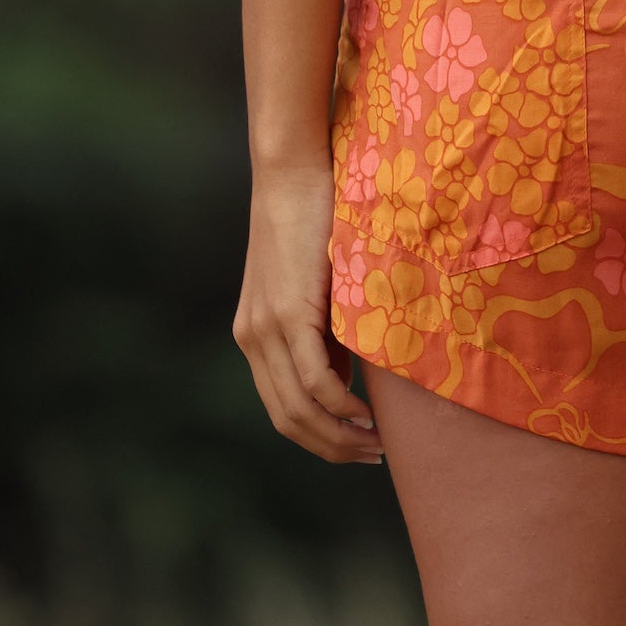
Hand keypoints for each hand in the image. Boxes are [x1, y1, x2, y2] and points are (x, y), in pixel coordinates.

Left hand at [233, 162, 381, 463]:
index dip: (318, 438)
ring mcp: (266, 327)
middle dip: (330, 448)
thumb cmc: (315, 215)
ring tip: (373, 444)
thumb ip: (326, 329)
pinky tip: (364, 415)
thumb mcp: (319, 284)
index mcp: (255, 334)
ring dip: (337, 436)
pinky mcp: (287, 312)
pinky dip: (339, 405)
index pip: (281, 408)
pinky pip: (312, 378)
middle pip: (286, 419)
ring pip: (298, 407)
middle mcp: (252, 338)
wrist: (292, 169)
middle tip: (369, 456)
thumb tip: (351, 374)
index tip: (355, 446)